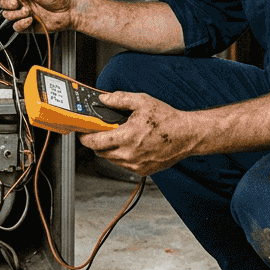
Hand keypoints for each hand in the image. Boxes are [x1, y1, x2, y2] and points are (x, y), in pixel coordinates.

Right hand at [0, 0, 75, 33]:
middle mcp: (21, 0)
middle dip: (7, 2)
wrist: (69, 11)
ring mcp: (23, 13)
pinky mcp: (27, 24)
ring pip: (7, 14)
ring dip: (17, 13)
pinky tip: (30, 19)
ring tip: (29, 11)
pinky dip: (21, 23)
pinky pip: (16, 26)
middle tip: (17, 2)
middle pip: (2, 1)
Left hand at [79, 92, 197, 175]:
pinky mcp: (142, 171)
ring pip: (111, 159)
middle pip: (100, 152)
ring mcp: (135, 165)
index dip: (85, 137)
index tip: (83, 132)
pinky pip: (123, 165)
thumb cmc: (167, 120)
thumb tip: (104, 99)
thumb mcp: (142, 102)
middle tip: (101, 131)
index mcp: (126, 137)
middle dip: (97, 142)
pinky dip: (121, 156)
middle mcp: (129, 154)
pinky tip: (130, 145)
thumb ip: (120, 99)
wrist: (186, 136)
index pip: (95, 142)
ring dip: (109, 149)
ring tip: (118, 137)